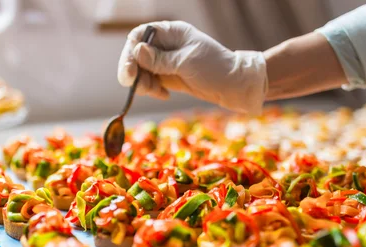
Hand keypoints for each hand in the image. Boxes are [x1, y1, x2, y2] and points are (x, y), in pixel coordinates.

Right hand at [117, 21, 267, 114]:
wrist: (236, 86)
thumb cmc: (215, 69)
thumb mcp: (187, 62)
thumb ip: (160, 59)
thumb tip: (136, 50)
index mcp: (172, 32)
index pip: (140, 35)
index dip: (130, 51)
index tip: (129, 71)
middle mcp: (167, 45)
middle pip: (136, 54)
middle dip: (134, 71)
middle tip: (138, 86)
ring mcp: (168, 62)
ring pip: (142, 70)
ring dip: (143, 83)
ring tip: (157, 92)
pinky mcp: (171, 77)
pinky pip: (152, 82)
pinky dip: (152, 89)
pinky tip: (164, 95)